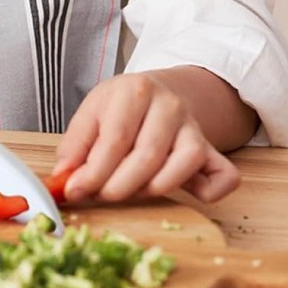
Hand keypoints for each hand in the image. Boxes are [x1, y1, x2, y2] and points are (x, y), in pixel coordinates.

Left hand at [52, 71, 240, 203]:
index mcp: (134, 91)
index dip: (93, 172)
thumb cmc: (119, 109)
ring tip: (128, 190)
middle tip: (100, 196)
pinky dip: (209, 192)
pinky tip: (182, 192)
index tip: (76, 191)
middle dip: (118, 186)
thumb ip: (74, 146)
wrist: (158, 93)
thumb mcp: (90, 114)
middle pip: (148, 156)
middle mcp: (170, 105)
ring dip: (152, 189)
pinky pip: (223, 175)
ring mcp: (194, 127)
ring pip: (184, 164)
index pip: (115, 139)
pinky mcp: (211, 148)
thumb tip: (64, 179)